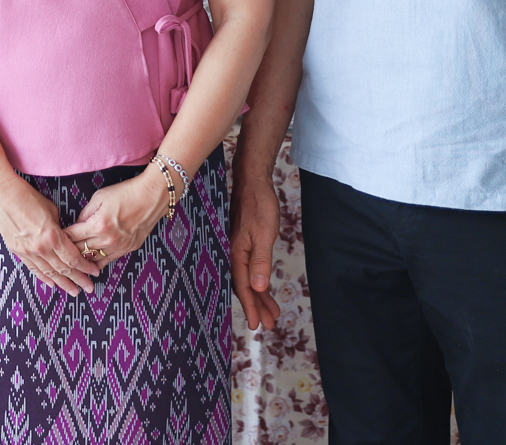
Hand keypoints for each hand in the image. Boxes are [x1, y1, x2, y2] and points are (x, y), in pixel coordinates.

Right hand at [0, 170, 97, 295]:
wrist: (2, 195)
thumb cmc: (28, 197)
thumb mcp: (51, 210)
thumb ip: (60, 228)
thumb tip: (66, 238)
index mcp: (52, 236)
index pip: (73, 258)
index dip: (85, 267)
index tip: (94, 272)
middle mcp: (41, 248)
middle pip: (64, 269)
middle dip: (79, 279)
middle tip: (90, 288)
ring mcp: (28, 252)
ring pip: (49, 273)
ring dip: (63, 283)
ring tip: (74, 291)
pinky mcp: (18, 251)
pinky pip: (34, 268)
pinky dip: (44, 277)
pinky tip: (52, 284)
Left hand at [64, 172, 168, 268]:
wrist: (152, 196)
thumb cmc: (125, 193)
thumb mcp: (99, 197)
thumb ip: (85, 213)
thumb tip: (77, 225)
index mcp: (98, 225)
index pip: (72, 237)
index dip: (61, 238)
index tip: (53, 238)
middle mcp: (108, 240)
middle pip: (81, 250)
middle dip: (68, 250)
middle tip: (59, 251)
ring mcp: (119, 246)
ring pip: (94, 259)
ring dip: (82, 260)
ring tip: (71, 260)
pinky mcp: (128, 249)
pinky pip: (108, 260)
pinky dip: (97, 262)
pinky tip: (90, 265)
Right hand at [229, 168, 281, 329]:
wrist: (252, 181)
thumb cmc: (259, 205)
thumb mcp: (264, 234)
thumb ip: (260, 261)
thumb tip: (258, 288)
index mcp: (236, 253)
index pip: (244, 286)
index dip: (251, 306)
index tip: (258, 325)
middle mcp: (233, 253)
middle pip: (245, 286)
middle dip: (257, 306)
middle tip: (270, 324)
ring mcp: (238, 248)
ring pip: (247, 278)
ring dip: (259, 296)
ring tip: (272, 312)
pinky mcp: (243, 243)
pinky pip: (249, 268)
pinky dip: (257, 281)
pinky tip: (264, 288)